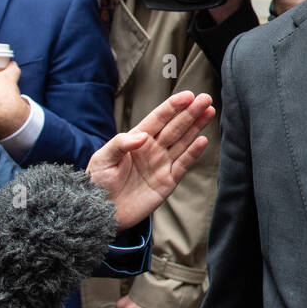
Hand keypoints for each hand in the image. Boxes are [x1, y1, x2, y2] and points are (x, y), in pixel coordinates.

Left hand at [86, 90, 215, 228]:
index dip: (173, 107)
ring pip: (183, 142)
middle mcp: (152, 149)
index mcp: (136, 139)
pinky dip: (193, 153)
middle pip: (175, 127)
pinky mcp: (167, 182)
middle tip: (206, 98)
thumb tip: (144, 136)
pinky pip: (183, 165)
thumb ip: (120, 144)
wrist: (100, 212)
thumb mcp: (102, 159)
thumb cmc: (97, 183)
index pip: (158, 119)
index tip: (187, 96)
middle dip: (190, 112)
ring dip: (196, 127)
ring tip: (209, 112)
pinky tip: (203, 140)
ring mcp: (161, 164)